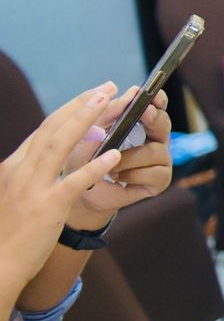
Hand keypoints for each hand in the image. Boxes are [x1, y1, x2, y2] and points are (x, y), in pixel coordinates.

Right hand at [0, 85, 123, 299]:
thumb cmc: (8, 233)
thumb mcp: (14, 195)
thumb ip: (30, 172)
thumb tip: (51, 152)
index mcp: (12, 167)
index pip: (43, 130)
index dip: (70, 110)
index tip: (92, 96)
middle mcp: (19, 171)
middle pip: (53, 129)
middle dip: (82, 105)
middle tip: (109, 87)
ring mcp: (32, 188)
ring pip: (60, 145)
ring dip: (87, 120)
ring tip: (112, 102)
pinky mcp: (47, 208)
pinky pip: (74, 182)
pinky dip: (94, 166)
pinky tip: (115, 154)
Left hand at [67, 88, 173, 227]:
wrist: (79, 193)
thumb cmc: (85, 159)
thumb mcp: (92, 132)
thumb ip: (110, 113)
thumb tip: (131, 92)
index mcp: (141, 124)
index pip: (157, 107)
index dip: (158, 100)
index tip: (154, 94)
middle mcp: (155, 140)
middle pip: (164, 124)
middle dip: (154, 118)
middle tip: (145, 112)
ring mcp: (160, 160)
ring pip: (156, 151)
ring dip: (129, 157)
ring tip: (110, 165)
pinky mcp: (159, 181)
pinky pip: (153, 173)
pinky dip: (131, 174)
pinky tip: (117, 177)